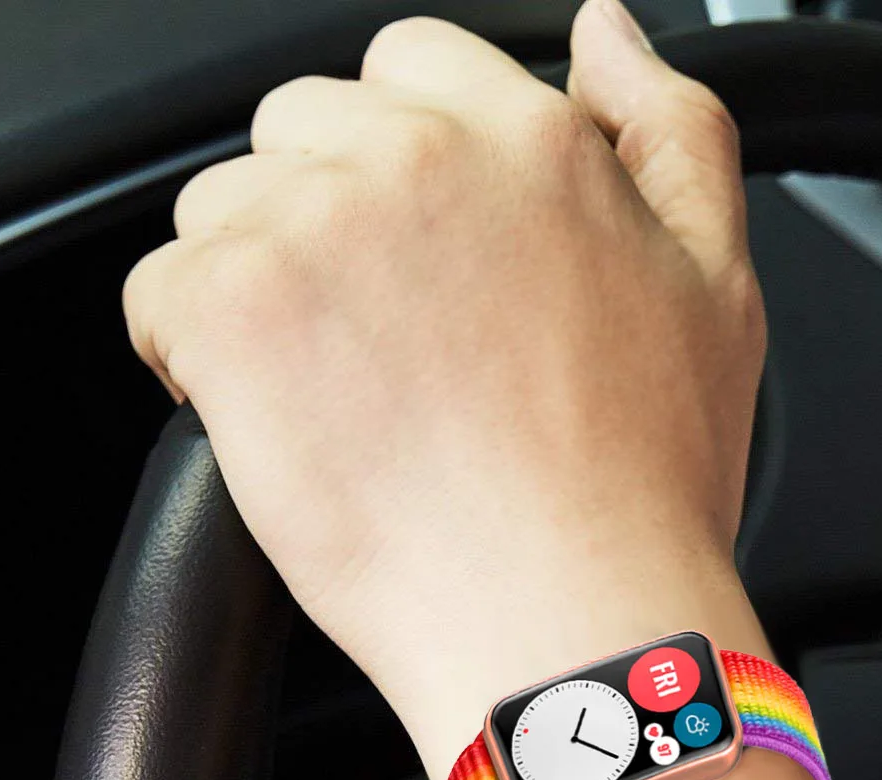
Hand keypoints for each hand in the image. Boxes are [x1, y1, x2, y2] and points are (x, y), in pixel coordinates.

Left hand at [122, 0, 769, 779]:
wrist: (571, 621)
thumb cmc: (644, 485)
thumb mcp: (719, 290)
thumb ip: (673, 133)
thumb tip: (609, 37)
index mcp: (530, 145)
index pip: (412, 71)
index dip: (404, 163)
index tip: (415, 248)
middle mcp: (419, 163)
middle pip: (305, 129)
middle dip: (329, 215)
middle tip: (385, 337)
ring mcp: (318, 231)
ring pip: (227, 208)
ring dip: (264, 286)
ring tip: (341, 393)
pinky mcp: (236, 315)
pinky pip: (163, 294)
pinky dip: (197, 353)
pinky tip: (279, 417)